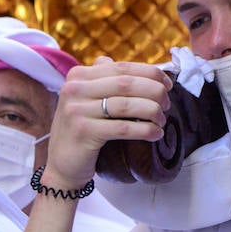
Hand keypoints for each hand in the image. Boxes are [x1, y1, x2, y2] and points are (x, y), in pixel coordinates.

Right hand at [44, 57, 172, 189]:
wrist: (62, 164)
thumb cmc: (84, 130)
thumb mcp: (89, 99)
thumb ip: (109, 80)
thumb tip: (149, 72)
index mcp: (78, 75)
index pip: (122, 68)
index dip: (150, 73)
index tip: (168, 84)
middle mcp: (75, 89)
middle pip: (126, 83)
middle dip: (154, 92)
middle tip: (167, 104)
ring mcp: (77, 110)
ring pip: (126, 105)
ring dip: (152, 112)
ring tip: (161, 120)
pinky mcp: (83, 132)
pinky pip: (122, 128)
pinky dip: (144, 130)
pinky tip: (155, 134)